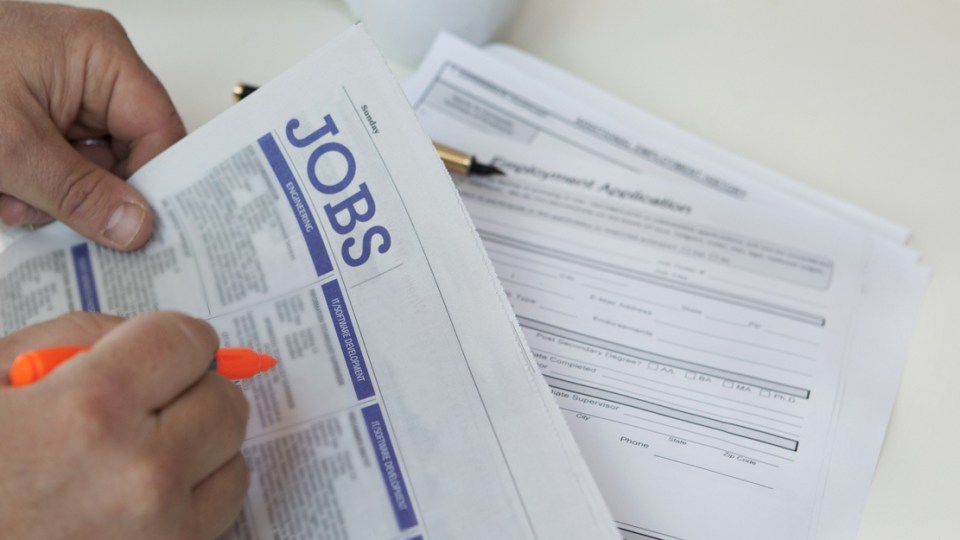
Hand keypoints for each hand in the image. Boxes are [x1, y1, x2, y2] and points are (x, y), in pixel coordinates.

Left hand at [0, 2, 184, 249]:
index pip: (159, 131)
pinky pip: (58, 163)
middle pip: (127, 153)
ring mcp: (61, 90)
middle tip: (54, 218)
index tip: (141, 233)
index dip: (154, 185)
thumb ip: (79, 193)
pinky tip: (2, 190)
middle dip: (88, 195)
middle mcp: (89, 69)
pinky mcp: (34, 110)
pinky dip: (32, 188)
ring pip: (90, 167)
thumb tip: (137, 227)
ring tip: (9, 198)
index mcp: (99, 56)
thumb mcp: (9, 148)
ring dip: (53, 197)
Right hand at [0, 312, 249, 538]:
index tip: (150, 352)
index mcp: (90, 409)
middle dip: (188, 391)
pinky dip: (192, 500)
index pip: (189, 339)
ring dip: (197, 448)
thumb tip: (144, 339)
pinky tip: (135, 499)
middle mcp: (139, 474)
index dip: (167, 340)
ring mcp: (159, 535)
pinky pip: (217, 516)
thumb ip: (76, 339)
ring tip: (134, 456)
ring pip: (233, 461)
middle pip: (224, 400)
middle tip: (139, 404)